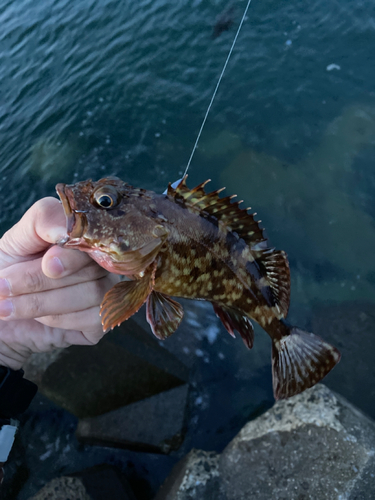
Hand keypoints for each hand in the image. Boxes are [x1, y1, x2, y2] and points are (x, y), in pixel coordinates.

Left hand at [0, 197, 118, 369]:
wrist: (2, 310)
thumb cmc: (8, 272)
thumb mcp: (17, 240)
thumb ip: (42, 221)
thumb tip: (66, 229)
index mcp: (84, 230)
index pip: (94, 231)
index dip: (72, 250)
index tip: (47, 264)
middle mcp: (102, 257)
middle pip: (89, 264)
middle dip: (40, 279)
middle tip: (4, 286)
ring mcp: (107, 287)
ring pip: (91, 292)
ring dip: (41, 302)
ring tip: (8, 307)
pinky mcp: (104, 317)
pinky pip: (91, 317)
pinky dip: (57, 319)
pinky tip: (38, 319)